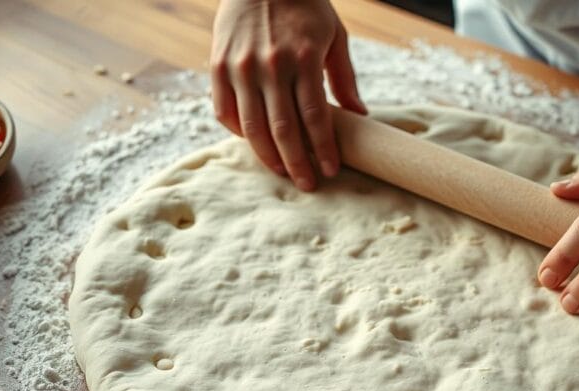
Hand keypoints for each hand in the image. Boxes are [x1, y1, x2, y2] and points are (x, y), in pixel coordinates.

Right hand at [210, 0, 366, 190]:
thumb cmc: (305, 7)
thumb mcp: (334, 35)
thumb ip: (344, 77)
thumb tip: (360, 115)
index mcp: (303, 59)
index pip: (316, 117)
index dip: (323, 149)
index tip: (331, 170)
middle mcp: (270, 66)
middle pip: (284, 130)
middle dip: (297, 164)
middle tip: (308, 184)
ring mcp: (241, 67)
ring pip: (252, 127)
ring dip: (268, 156)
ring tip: (282, 171)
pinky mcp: (218, 66)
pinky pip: (224, 111)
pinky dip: (238, 133)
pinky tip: (254, 143)